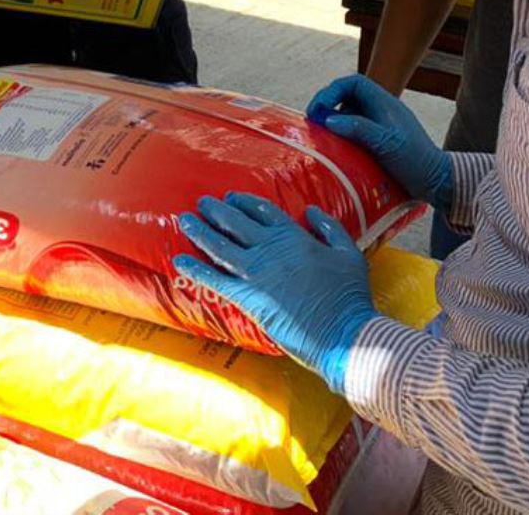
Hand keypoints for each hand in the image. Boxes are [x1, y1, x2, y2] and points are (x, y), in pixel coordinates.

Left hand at [173, 193, 377, 392]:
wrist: (344, 332)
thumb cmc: (350, 295)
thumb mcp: (349, 253)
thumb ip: (329, 228)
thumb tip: (311, 210)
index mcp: (294, 237)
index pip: (263, 211)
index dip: (244, 202)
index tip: (231, 197)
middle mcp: (270, 250)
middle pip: (235, 223)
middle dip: (216, 210)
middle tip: (201, 202)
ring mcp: (256, 273)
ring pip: (219, 245)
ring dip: (199, 231)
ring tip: (184, 220)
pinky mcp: (247, 297)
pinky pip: (214, 279)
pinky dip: (195, 269)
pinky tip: (178, 261)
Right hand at [307, 74, 451, 207]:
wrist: (436, 181)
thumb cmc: (414, 160)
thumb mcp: (386, 143)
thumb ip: (358, 128)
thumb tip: (328, 120)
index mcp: (384, 103)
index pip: (353, 83)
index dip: (332, 91)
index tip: (318, 109)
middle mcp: (381, 110)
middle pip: (348, 96)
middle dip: (328, 104)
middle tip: (314, 122)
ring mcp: (381, 125)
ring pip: (350, 113)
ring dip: (334, 121)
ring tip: (322, 135)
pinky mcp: (380, 140)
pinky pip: (355, 130)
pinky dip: (342, 135)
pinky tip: (336, 148)